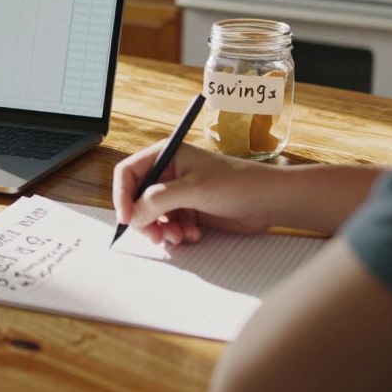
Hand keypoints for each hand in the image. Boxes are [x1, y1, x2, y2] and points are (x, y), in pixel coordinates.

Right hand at [113, 140, 276, 245]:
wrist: (269, 201)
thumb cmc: (237, 183)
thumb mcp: (193, 189)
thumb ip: (158, 200)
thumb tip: (134, 214)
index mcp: (166, 155)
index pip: (128, 173)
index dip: (122, 195)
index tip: (127, 218)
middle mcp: (169, 173)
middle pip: (138, 198)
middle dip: (144, 219)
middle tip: (155, 236)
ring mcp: (179, 192)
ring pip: (153, 215)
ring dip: (162, 229)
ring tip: (179, 236)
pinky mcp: (190, 209)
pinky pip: (170, 224)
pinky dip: (177, 232)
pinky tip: (193, 233)